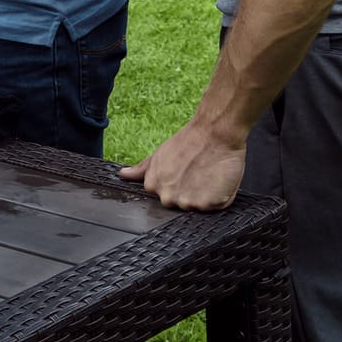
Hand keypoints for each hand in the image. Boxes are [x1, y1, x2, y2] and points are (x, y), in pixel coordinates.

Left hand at [119, 117, 245, 209]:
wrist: (215, 134)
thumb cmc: (189, 142)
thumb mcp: (159, 154)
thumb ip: (142, 169)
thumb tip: (123, 175)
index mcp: (153, 186)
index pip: (164, 197)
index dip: (177, 185)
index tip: (183, 174)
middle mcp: (168, 198)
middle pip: (180, 205)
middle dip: (189, 193)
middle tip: (197, 173)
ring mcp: (188, 203)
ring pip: (198, 207)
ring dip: (204, 195)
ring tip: (207, 174)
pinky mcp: (208, 205)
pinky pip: (214, 207)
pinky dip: (218, 197)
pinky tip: (217, 179)